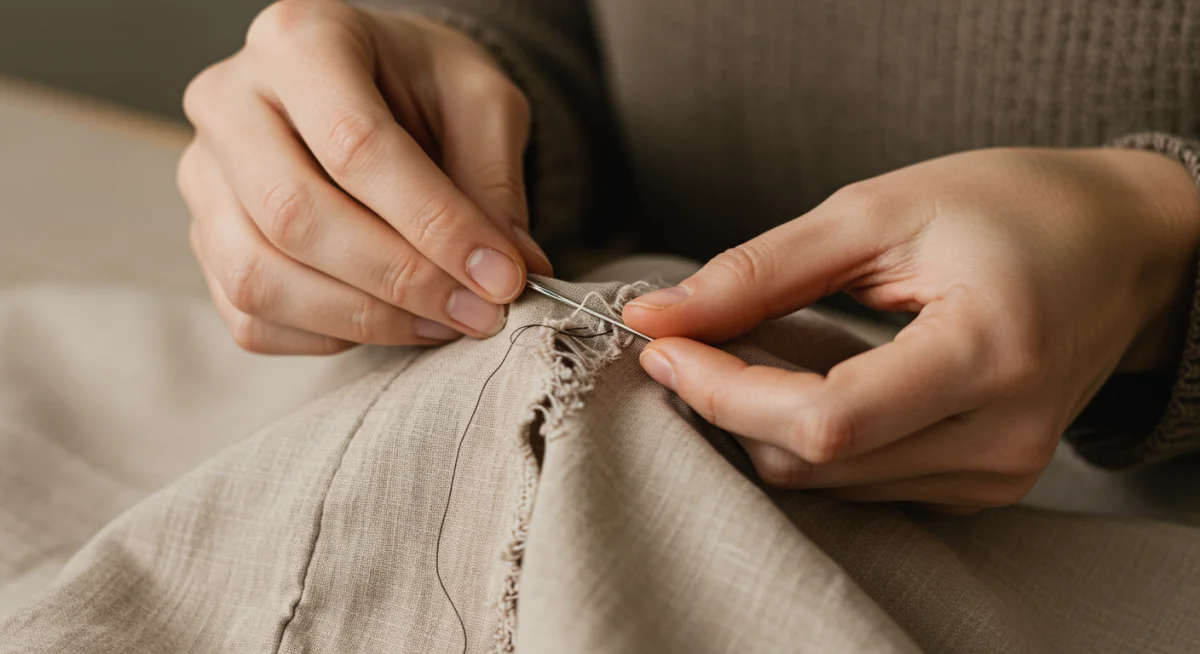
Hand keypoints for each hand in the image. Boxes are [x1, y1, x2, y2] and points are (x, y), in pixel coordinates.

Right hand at [178, 0, 550, 353]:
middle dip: (401, 280)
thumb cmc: (425, 86)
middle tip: (479, 311)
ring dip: (365, 319)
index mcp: (299, 40)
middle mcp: (229, 102)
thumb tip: (509, 275)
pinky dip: (329, 336)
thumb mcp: (481, 103)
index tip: (502, 276)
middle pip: (295, 217)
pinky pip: (250, 315)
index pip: (356, 147)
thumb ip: (494, 184)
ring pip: (260, 276)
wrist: (379, 87)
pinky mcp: (205, 238)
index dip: (434, 224)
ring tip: (445, 321)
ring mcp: (205, 176)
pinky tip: (392, 321)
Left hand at [624, 147, 1199, 511]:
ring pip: (831, 482)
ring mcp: (999, 473)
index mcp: (990, 352)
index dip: (725, 392)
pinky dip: (812, 438)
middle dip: (729, 407)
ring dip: (764, 424)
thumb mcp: (880, 210)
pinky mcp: (986, 484)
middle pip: (818, 462)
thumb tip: (659, 315)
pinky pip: (865, 482)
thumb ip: (762, 269)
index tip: (663, 346)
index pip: (826, 418)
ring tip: (748, 353)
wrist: (1120, 247)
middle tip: (688, 342)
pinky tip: (806, 381)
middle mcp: (1002, 436)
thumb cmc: (1010, 207)